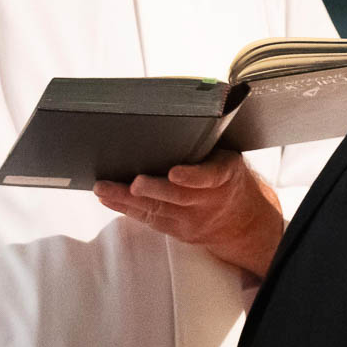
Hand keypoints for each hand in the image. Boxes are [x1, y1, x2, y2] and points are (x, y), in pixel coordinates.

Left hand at [94, 149, 285, 277]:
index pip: (209, 176)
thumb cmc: (227, 178)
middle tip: (131, 183)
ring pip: (157, 211)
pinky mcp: (177, 231)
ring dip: (127, 200)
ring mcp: (191, 220)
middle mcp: (207, 202)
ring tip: (104, 189)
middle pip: (177, 197)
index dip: (191, 176)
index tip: (175, 173)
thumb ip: (206, 144)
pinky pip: (150, 220)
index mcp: (223, 176)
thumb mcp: (227, 157)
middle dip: (151, 190)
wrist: (243, 220)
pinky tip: (108, 199)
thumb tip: (180, 114)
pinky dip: (127, 209)